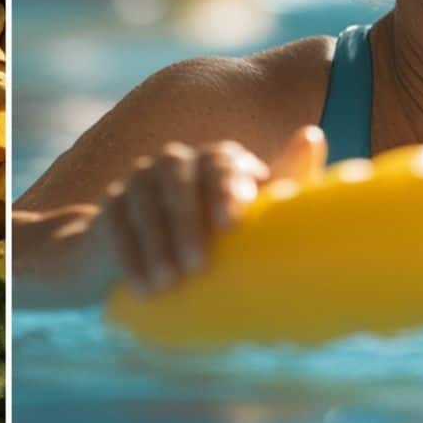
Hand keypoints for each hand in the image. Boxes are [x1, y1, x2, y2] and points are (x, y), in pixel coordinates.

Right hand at [102, 125, 325, 295]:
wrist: (164, 259)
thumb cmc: (227, 238)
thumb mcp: (259, 216)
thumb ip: (289, 179)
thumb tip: (312, 136)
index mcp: (219, 162)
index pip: (223, 163)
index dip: (226, 187)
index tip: (231, 223)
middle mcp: (178, 163)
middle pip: (179, 180)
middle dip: (188, 222)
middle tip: (198, 265)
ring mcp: (140, 182)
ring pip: (144, 202)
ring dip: (156, 244)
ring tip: (170, 282)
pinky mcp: (111, 209)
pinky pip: (115, 227)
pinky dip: (129, 258)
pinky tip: (143, 286)